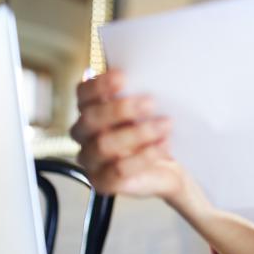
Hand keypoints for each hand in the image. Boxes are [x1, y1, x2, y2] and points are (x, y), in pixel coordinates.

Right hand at [71, 69, 183, 198]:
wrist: (170, 167)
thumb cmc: (155, 130)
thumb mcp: (152, 108)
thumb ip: (143, 90)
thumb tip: (154, 71)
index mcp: (91, 108)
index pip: (84, 93)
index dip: (100, 84)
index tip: (124, 76)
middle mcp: (85, 133)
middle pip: (91, 118)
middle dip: (121, 109)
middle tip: (151, 102)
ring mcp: (91, 159)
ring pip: (104, 145)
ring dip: (138, 133)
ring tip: (165, 125)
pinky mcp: (103, 182)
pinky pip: (118, 171)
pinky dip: (143, 157)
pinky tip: (163, 146)